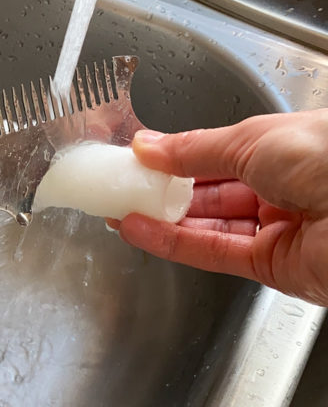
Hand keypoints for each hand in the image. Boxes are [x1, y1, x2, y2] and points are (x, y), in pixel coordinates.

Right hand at [112, 110, 327, 305]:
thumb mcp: (252, 139)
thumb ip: (194, 149)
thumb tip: (149, 147)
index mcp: (288, 146)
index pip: (221, 152)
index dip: (178, 155)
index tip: (139, 156)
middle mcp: (284, 187)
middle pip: (211, 191)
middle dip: (164, 189)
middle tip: (120, 185)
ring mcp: (278, 229)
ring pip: (208, 224)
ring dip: (161, 218)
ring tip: (118, 208)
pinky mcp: (271, 267)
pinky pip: (212, 253)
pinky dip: (172, 243)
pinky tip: (138, 230)